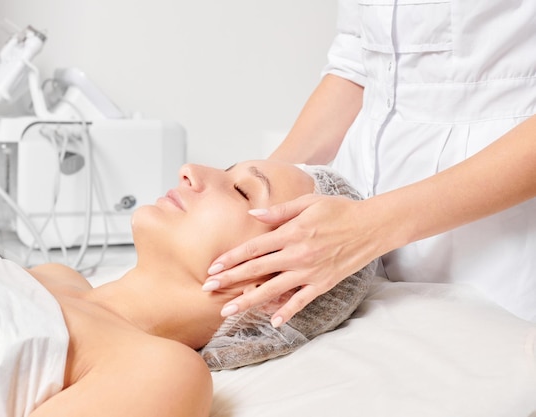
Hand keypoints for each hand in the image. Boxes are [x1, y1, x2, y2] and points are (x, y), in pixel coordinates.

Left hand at [203, 194, 379, 327]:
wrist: (371, 226)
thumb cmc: (338, 210)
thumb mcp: (308, 202)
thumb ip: (279, 211)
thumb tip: (253, 215)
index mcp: (291, 233)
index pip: (254, 248)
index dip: (231, 258)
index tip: (213, 267)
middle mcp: (297, 254)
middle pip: (256, 270)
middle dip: (230, 280)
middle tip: (208, 288)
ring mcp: (310, 272)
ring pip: (273, 290)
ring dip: (248, 300)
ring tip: (228, 310)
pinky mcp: (323, 283)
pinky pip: (301, 301)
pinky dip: (287, 312)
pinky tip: (273, 322)